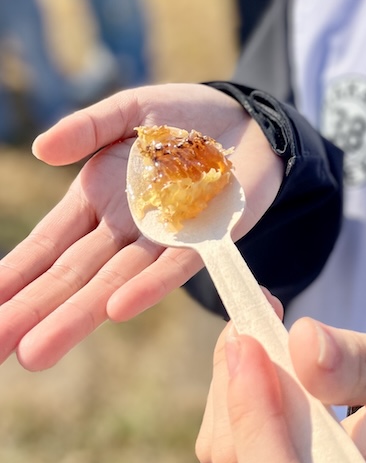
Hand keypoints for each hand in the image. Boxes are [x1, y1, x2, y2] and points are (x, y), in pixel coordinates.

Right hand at [0, 84, 282, 370]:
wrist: (246, 119)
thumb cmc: (181, 118)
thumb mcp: (129, 110)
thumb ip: (88, 128)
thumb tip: (41, 147)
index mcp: (95, 200)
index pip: (46, 246)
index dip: (14, 276)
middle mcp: (123, 228)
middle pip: (72, 275)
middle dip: (34, 311)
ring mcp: (163, 238)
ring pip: (114, 282)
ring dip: (78, 315)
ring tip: (38, 351)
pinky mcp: (207, 239)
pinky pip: (174, 266)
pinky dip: (147, 286)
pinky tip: (116, 309)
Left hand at [197, 309, 365, 462]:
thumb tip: (304, 343)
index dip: (262, 432)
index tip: (249, 348)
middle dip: (242, 396)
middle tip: (248, 322)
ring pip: (233, 459)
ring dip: (235, 384)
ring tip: (260, 320)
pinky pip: (234, 444)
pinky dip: (238, 388)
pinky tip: (258, 349)